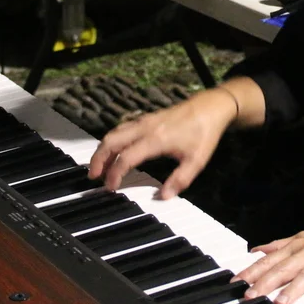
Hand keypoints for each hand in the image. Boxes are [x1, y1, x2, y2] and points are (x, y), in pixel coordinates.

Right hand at [88, 89, 235, 197]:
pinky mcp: (147, 118)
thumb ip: (180, 180)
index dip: (114, 174)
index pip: (126, 158)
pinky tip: (113, 150)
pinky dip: (112, 140)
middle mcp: (145, 128)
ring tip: (99, 166)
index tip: (111, 188)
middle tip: (93, 176)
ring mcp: (144, 121)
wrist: (210, 107)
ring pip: (114, 133)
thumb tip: (164, 197)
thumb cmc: (204, 133)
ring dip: (103, 149)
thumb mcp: (197, 160)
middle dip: (98, 159)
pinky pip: (122, 128)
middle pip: (111, 141)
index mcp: (155, 140)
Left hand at [235, 217, 303, 303]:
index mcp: (301, 244)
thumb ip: (282, 245)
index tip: (237, 281)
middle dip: (265, 281)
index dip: (253, 270)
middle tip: (249, 294)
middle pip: (285, 267)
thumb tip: (258, 250)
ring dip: (293, 290)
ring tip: (279, 302)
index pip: (271, 258)